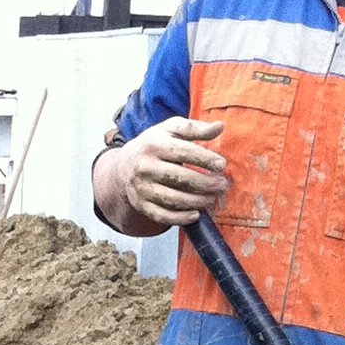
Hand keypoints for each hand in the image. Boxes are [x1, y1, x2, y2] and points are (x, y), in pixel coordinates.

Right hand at [99, 117, 228, 229]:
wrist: (122, 167)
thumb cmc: (153, 145)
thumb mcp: (170, 130)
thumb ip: (194, 128)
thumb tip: (219, 127)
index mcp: (154, 145)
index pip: (183, 152)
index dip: (204, 159)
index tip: (221, 165)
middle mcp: (146, 167)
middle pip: (180, 178)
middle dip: (205, 183)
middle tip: (222, 185)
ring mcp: (142, 188)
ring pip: (172, 199)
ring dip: (196, 201)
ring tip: (212, 199)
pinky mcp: (141, 205)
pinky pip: (162, 215)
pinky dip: (180, 218)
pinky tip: (195, 215)